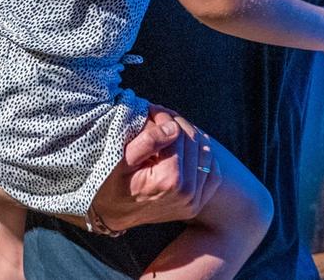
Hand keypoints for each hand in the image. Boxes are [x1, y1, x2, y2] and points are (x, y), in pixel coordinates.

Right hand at [83, 105, 220, 230]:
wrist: (111, 212)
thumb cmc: (111, 183)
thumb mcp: (122, 159)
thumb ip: (149, 141)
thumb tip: (173, 127)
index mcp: (168, 181)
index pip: (178, 135)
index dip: (165, 118)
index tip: (152, 111)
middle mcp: (186, 194)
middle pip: (194, 142)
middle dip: (177, 123)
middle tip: (160, 116)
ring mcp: (193, 201)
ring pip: (206, 153)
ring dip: (190, 137)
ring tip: (169, 131)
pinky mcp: (196, 205)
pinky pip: (212, 172)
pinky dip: (202, 157)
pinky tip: (185, 150)